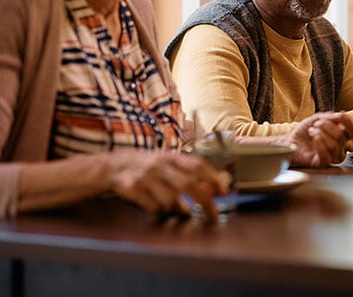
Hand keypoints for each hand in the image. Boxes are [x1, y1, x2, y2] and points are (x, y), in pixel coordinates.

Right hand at [105, 150, 228, 219]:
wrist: (111, 166)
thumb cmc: (145, 167)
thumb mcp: (166, 165)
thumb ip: (186, 175)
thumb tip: (210, 191)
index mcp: (171, 157)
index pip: (198, 165)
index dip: (213, 178)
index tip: (223, 192)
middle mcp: (159, 164)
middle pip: (188, 184)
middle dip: (205, 201)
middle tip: (213, 213)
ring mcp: (145, 176)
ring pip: (170, 199)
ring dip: (177, 208)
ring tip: (175, 207)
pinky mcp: (131, 188)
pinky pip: (152, 206)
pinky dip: (159, 210)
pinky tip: (155, 205)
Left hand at [285, 112, 352, 166]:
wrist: (291, 140)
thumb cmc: (305, 131)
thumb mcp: (317, 119)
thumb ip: (329, 117)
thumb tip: (341, 116)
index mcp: (341, 135)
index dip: (350, 123)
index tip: (342, 115)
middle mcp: (339, 147)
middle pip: (342, 136)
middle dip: (327, 126)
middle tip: (316, 124)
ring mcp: (331, 156)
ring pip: (334, 145)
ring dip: (320, 133)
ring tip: (311, 131)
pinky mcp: (321, 163)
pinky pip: (327, 157)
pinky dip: (321, 145)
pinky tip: (315, 139)